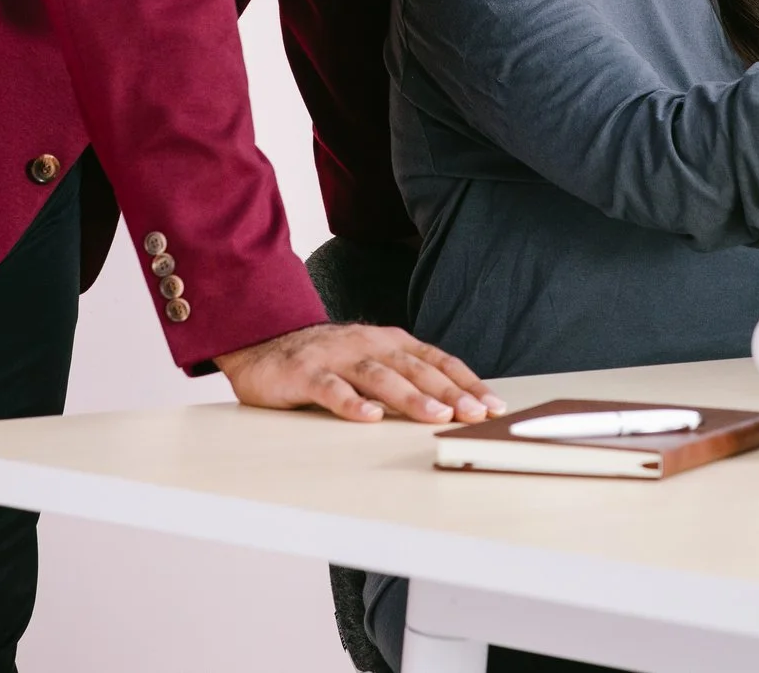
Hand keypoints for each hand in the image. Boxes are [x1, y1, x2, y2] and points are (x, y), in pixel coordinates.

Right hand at [214, 321, 505, 423]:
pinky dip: (352, 403)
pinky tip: (369, 417)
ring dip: (411, 397)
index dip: (466, 382)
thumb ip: (405, 378)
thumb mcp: (372, 361)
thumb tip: (453, 406)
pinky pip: (331, 389)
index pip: (437, 361)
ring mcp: (337, 358)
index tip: (493, 405)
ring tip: (436, 416)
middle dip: (450, 392)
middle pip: (416, 368)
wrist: (265, 342)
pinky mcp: (306, 374)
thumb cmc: (328, 360)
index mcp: (390, 343)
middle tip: (476, 414)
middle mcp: (368, 345)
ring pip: (380, 376)